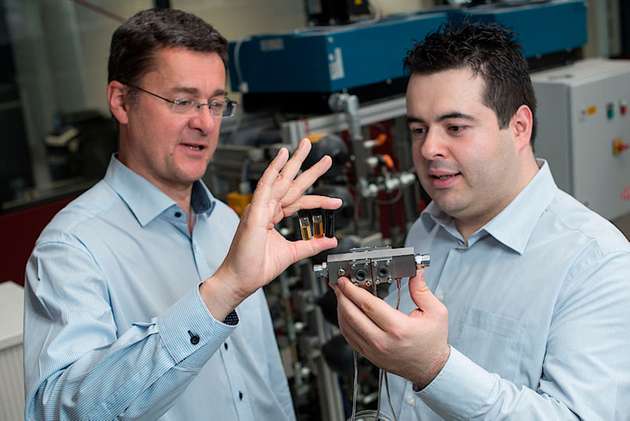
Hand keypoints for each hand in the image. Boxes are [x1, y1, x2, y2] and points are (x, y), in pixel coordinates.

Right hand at [202, 139, 340, 318]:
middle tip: (322, 154)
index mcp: (272, 217)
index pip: (299, 201)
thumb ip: (311, 245)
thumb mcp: (292, 253)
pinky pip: (265, 187)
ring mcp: (259, 209)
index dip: (319, 200)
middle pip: (290, 183)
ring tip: (305, 146)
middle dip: (306, 166)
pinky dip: (273, 170)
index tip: (336, 202)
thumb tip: (330, 239)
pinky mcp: (255, 212)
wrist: (241, 279)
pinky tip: (282, 156)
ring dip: (293, 162)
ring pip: (280, 179)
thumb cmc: (256, 267)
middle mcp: (265, 209)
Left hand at [334, 269, 449, 389]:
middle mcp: (382, 341)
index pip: (368, 305)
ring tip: (341, 295)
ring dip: (340, 309)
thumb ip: (422, 290)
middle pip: (352, 315)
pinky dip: (344, 323)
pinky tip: (345, 312)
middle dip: (342, 296)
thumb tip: (415, 272)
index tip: (345, 281)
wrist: (431, 368)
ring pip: (347, 327)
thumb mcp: (436, 312)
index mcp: (398, 328)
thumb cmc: (433, 342)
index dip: (353, 290)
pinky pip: (349, 338)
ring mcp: (373, 350)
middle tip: (339, 284)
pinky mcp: (369, 355)